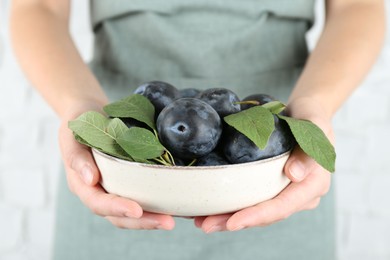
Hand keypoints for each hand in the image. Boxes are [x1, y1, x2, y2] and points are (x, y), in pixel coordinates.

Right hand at [58, 102, 174, 229]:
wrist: (90, 113)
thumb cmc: (78, 123)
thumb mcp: (72, 135)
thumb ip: (76, 157)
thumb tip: (90, 180)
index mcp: (83, 185)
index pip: (99, 203)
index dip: (117, 208)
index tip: (137, 210)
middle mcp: (100, 192)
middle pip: (120, 216)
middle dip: (144, 221)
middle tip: (168, 223)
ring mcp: (115, 189)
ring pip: (133, 213)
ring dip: (153, 218)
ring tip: (175, 219)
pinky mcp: (129, 182)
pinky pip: (142, 198)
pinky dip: (158, 205)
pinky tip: (176, 207)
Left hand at [194, 97, 333, 232]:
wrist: (305, 112)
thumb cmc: (310, 116)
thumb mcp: (314, 125)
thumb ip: (308, 149)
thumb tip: (293, 175)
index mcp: (313, 185)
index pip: (283, 206)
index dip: (258, 216)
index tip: (233, 222)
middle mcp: (300, 195)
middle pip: (265, 215)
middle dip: (235, 221)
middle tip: (206, 225)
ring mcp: (285, 193)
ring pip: (256, 211)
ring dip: (228, 218)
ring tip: (202, 221)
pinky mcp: (271, 187)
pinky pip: (252, 199)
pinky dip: (231, 205)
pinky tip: (210, 207)